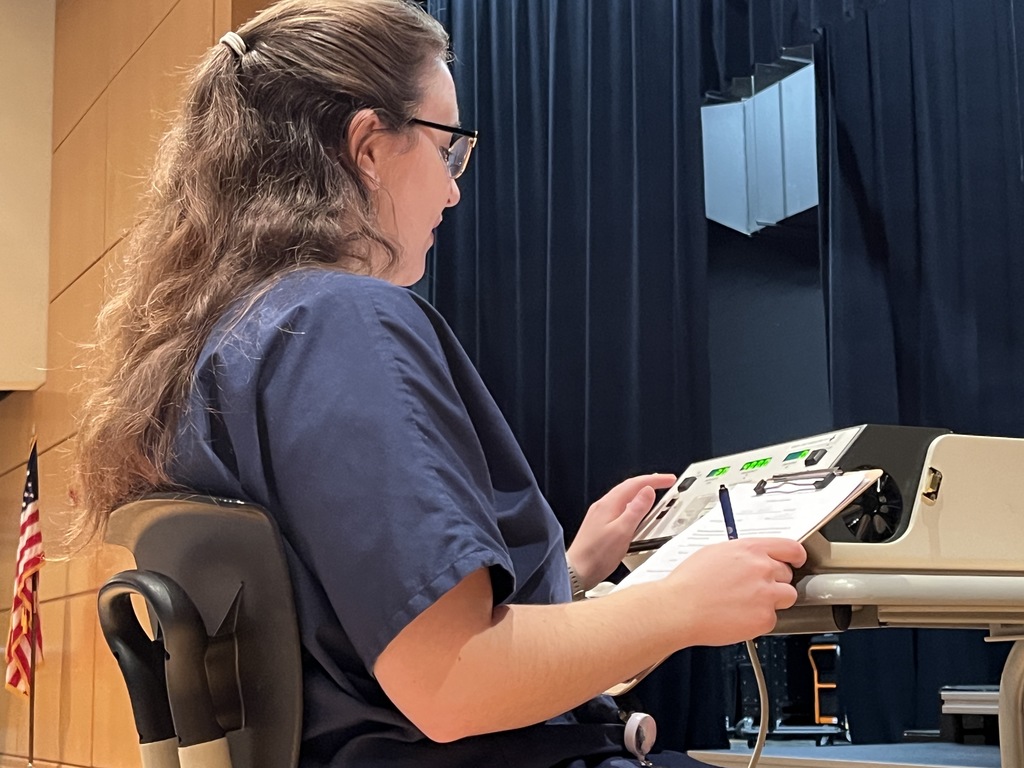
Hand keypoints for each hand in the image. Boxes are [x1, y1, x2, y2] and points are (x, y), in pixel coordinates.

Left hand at [566, 473, 675, 589]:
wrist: (577, 571)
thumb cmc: (596, 556)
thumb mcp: (622, 532)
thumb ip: (636, 510)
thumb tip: (648, 491)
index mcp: (608, 505)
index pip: (634, 484)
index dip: (654, 480)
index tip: (669, 479)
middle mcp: (602, 506)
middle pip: (628, 487)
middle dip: (648, 482)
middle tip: (664, 483)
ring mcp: (600, 515)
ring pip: (624, 497)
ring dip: (640, 493)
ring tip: (653, 494)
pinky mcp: (599, 525)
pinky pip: (619, 507)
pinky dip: (632, 505)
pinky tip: (635, 514)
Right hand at [660, 537, 806, 646]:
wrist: (680, 608)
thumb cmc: (689, 582)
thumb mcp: (714, 552)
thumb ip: (741, 554)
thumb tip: (750, 557)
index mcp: (750, 549)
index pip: (791, 548)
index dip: (796, 557)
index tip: (796, 561)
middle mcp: (762, 569)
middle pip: (787, 574)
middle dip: (775, 581)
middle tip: (755, 589)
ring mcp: (766, 594)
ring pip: (786, 597)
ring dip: (772, 601)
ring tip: (747, 604)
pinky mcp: (764, 618)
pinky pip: (772, 619)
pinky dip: (758, 620)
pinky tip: (739, 616)